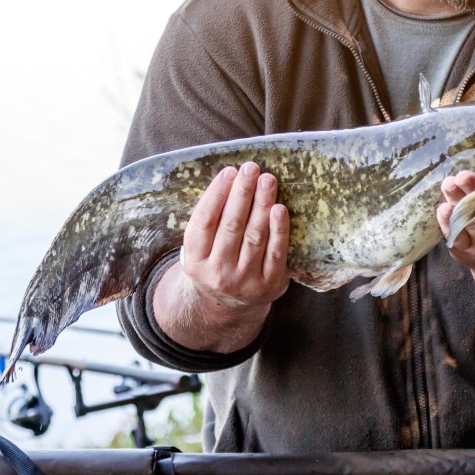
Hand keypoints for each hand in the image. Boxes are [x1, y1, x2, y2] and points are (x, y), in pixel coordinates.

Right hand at [152, 162, 290, 352]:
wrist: (228, 306)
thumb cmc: (216, 262)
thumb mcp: (201, 247)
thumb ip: (210, 219)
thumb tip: (230, 177)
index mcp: (195, 260)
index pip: (204, 221)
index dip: (216, 194)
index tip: (229, 171)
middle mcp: (217, 272)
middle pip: (231, 226)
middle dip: (242, 193)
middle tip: (251, 168)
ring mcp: (244, 280)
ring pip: (254, 236)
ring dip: (262, 204)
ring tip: (267, 180)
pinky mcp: (269, 284)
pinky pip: (276, 252)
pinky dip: (278, 229)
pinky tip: (279, 208)